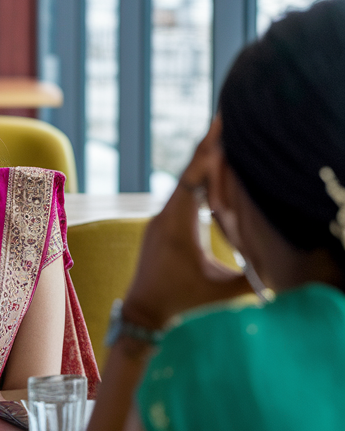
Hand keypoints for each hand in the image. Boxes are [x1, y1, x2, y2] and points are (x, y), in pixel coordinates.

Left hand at [122, 121, 251, 330]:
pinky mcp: (161, 224)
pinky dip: (197, 180)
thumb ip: (254, 278)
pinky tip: (211, 167)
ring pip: (184, 183)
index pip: (192, 180)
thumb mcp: (223, 292)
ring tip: (221, 136)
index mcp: (177, 227)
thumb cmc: (184, 304)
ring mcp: (160, 219)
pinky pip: (180, 195)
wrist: (143, 311)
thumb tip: (286, 268)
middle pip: (188, 173)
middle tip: (224, 118)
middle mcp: (165, 216)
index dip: (207, 155)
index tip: (219, 128)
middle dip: (208, 147)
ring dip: (203, 163)